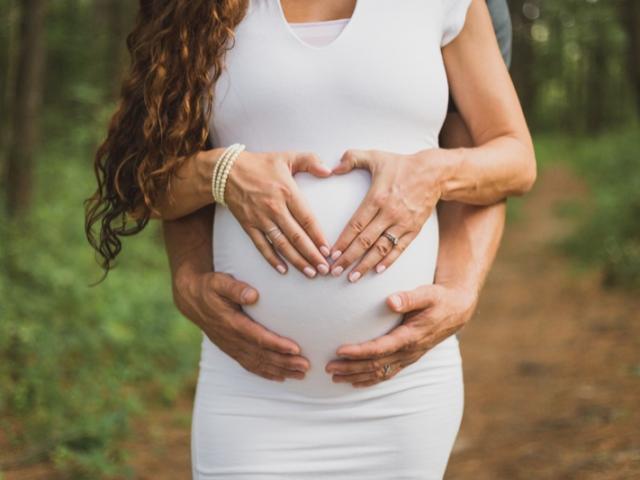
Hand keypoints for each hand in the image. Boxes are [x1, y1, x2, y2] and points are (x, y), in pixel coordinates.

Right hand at [173, 269, 310, 381]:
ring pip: (258, 363)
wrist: (192, 298)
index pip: (258, 337)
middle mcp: (232, 339)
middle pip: (261, 355)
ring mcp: (231, 347)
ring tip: (301, 375)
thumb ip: (235, 288)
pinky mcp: (232, 350)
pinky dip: (266, 373)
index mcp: (231, 323)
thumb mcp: (219, 282)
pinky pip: (250, 365)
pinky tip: (282, 377)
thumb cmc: (210, 287)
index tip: (296, 349)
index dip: (276, 345)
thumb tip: (254, 295)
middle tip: (306, 366)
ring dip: (280, 370)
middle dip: (285, 362)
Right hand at [225, 150, 332, 277]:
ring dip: (296, 261)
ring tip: (310, 273)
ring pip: (281, 244)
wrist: (226, 171)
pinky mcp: (248, 225)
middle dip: (312, 255)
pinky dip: (272, 259)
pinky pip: (261, 245)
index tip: (328, 250)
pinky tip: (283, 270)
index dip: (318, 236)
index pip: (306, 219)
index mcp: (287, 192)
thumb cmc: (260, 164)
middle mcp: (274, 208)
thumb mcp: (287, 157)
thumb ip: (310, 161)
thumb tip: (329, 170)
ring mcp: (260, 219)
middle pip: (296, 236)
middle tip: (325, 269)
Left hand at [324, 281, 477, 386]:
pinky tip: (354, 382)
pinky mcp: (407, 358)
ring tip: (334, 377)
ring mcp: (408, 358)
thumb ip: (409, 298)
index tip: (340, 350)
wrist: (456, 311)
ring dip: (356, 376)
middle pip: (375, 365)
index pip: (381, 348)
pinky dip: (369, 380)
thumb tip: (390, 300)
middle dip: (351, 368)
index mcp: (411, 336)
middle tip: (328, 367)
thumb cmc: (438, 299)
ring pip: (379, 373)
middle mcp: (408, 351)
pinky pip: (386, 374)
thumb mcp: (427, 294)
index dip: (360, 351)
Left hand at [328, 148, 448, 280]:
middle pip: (365, 241)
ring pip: (381, 248)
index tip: (332, 253)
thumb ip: (352, 158)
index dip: (343, 241)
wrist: (434, 173)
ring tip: (352, 277)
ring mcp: (403, 223)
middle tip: (335, 270)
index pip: (356, 225)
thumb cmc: (401, 165)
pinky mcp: (414, 229)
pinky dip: (388, 260)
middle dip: (349, 258)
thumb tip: (333, 167)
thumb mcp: (376, 156)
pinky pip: (399, 248)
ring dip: (365, 264)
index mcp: (377, 197)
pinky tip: (377, 270)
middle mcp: (389, 213)